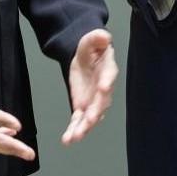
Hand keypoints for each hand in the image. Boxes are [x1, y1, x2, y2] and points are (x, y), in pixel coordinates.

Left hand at [62, 28, 117, 143]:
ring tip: (73, 138)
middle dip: (95, 113)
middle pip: (101, 103)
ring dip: (83, 128)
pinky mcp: (83, 106)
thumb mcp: (92, 38)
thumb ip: (97, 38)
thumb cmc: (92, 47)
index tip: (103, 88)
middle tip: (89, 121)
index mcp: (107, 70)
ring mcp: (94, 100)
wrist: (86, 57)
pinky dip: (74, 130)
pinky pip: (79, 120)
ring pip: (91, 117)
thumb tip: (104, 36)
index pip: (108, 76)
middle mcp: (103, 89)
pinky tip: (67, 140)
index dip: (106, 82)